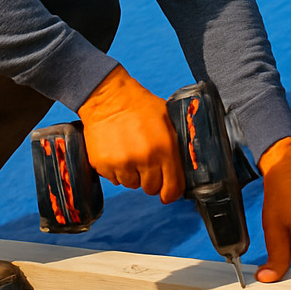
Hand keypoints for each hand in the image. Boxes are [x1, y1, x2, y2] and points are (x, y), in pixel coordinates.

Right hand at [77, 66, 183, 202]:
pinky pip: (114, 179)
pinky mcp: (103, 164)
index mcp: (164, 149)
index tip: (167, 192)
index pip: (172, 188)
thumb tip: (187, 167)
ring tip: (130, 153)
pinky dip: (116, 170)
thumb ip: (177, 146)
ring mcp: (122, 163)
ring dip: (133, 174)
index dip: (171, 193)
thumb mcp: (168, 121)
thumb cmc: (141, 106)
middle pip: (151, 189)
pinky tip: (117, 152)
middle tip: (146, 162)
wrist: (108, 96)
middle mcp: (144, 159)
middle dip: (151, 179)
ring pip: (131, 184)